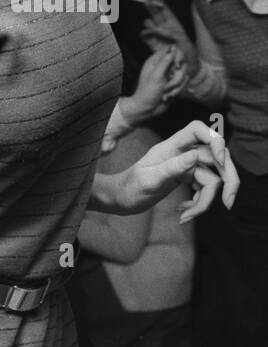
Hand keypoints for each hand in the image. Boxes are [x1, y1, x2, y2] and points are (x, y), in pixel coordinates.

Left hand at [120, 121, 238, 221]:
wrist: (118, 200)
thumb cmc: (128, 189)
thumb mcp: (148, 180)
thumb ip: (172, 168)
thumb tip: (195, 156)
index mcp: (170, 148)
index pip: (197, 130)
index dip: (215, 140)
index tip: (220, 161)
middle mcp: (180, 154)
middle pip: (217, 157)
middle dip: (228, 180)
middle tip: (228, 203)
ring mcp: (185, 166)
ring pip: (213, 178)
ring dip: (206, 201)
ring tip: (186, 217)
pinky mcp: (186, 178)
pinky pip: (204, 188)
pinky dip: (198, 203)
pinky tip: (182, 213)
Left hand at [128, 49, 187, 120]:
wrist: (147, 109)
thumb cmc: (147, 92)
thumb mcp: (156, 76)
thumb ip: (165, 61)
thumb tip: (172, 47)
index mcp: (156, 61)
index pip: (173, 50)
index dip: (178, 57)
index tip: (177, 66)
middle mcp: (164, 67)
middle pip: (182, 65)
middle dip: (176, 78)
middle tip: (166, 85)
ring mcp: (170, 76)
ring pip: (184, 76)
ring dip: (176, 87)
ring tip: (165, 93)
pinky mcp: (175, 84)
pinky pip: (184, 84)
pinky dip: (177, 91)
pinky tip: (167, 96)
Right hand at [138, 0, 198, 68]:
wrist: (187, 68)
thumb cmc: (189, 54)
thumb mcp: (182, 41)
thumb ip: (169, 34)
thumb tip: (157, 29)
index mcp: (175, 26)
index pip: (166, 12)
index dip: (160, 4)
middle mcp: (167, 30)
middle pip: (157, 16)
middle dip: (151, 8)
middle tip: (145, 2)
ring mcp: (160, 38)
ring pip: (150, 26)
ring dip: (149, 24)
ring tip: (150, 25)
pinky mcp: (154, 46)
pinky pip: (147, 38)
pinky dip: (145, 35)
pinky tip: (145, 34)